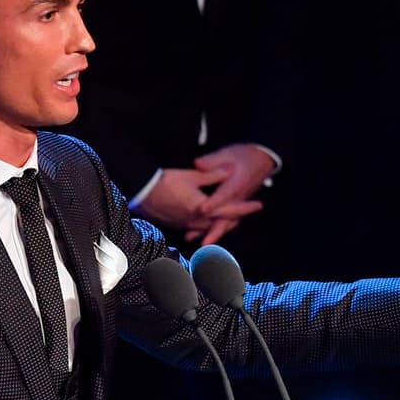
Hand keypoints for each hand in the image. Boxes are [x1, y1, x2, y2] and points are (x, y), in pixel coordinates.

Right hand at [132, 167, 255, 231]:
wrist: (140, 191)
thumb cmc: (165, 182)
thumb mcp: (191, 175)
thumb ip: (211, 175)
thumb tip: (228, 171)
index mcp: (202, 209)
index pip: (229, 209)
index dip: (245, 207)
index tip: (258, 205)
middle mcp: (195, 221)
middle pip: (220, 223)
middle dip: (233, 219)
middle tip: (244, 214)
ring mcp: (184, 225)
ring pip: (207, 228)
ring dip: (218, 224)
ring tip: (226, 219)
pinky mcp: (175, 224)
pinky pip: (194, 228)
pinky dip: (203, 226)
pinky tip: (202, 223)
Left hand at [187, 143, 276, 244]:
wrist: (261, 160)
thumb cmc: (242, 156)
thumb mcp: (227, 153)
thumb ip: (212, 161)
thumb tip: (198, 163)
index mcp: (237, 183)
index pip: (224, 195)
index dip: (213, 203)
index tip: (202, 209)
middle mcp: (238, 198)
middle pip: (227, 217)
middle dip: (215, 230)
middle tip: (204, 243)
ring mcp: (238, 205)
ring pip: (227, 223)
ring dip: (214, 233)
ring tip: (200, 244)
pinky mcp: (236, 208)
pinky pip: (226, 221)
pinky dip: (216, 230)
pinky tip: (201, 235)